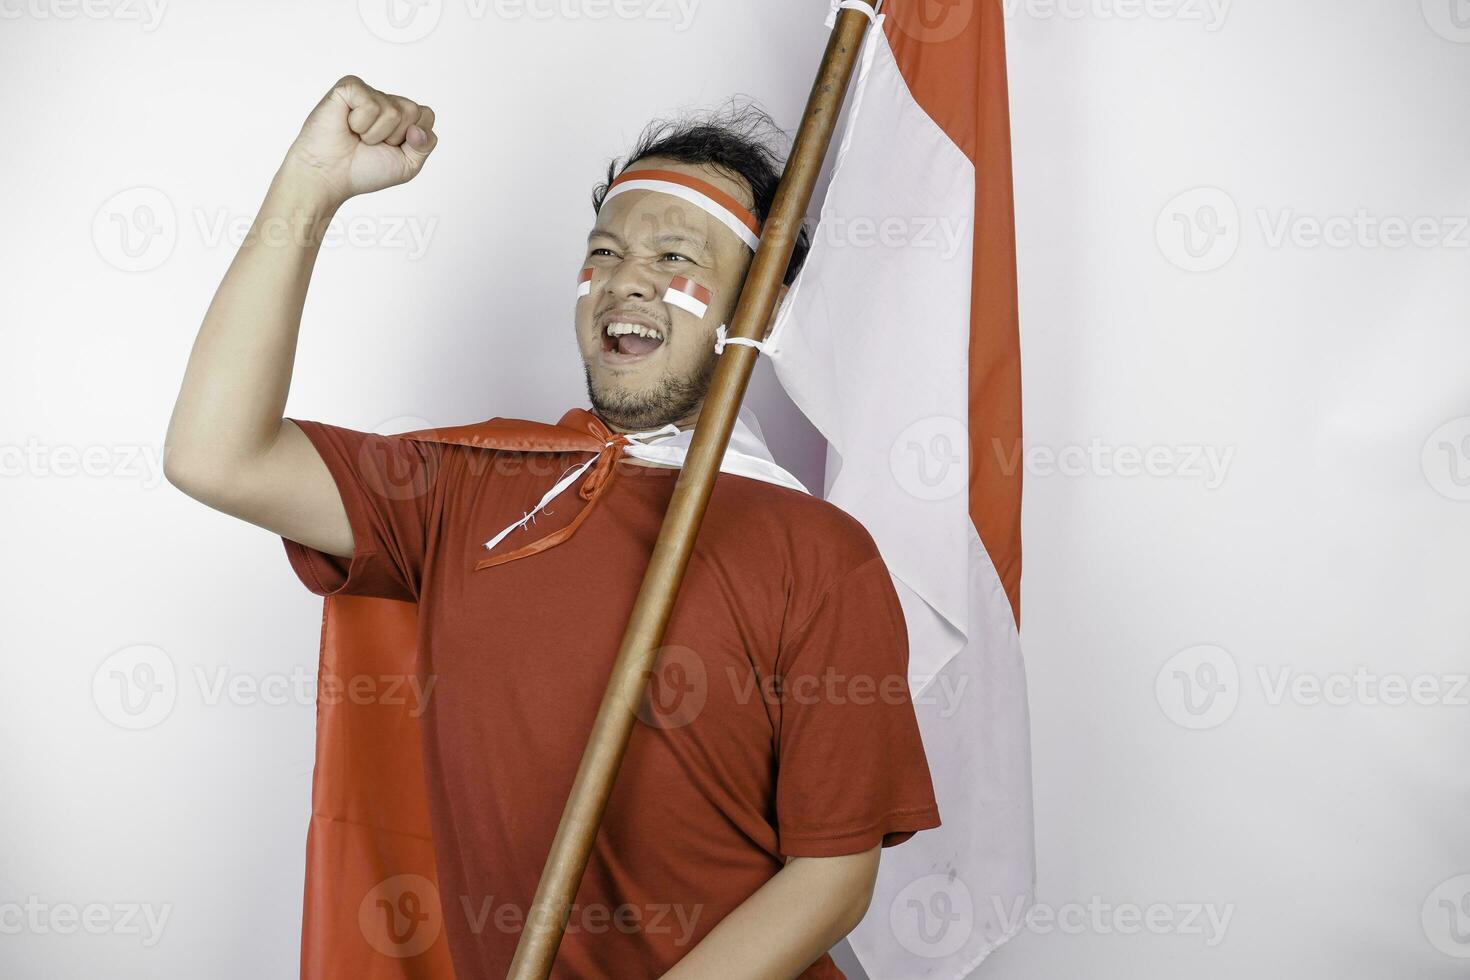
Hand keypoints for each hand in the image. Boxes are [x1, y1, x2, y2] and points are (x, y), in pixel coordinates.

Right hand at [280, 74, 437, 206]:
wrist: (330, 175)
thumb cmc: (364, 170)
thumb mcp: (408, 165)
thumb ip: (426, 145)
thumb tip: (417, 128)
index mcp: (401, 116)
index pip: (426, 115)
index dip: (413, 139)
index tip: (391, 148)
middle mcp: (385, 100)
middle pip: (413, 111)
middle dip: (394, 137)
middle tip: (370, 143)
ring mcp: (367, 92)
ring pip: (393, 111)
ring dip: (374, 134)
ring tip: (356, 136)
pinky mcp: (348, 87)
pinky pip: (370, 104)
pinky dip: (360, 123)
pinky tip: (347, 126)